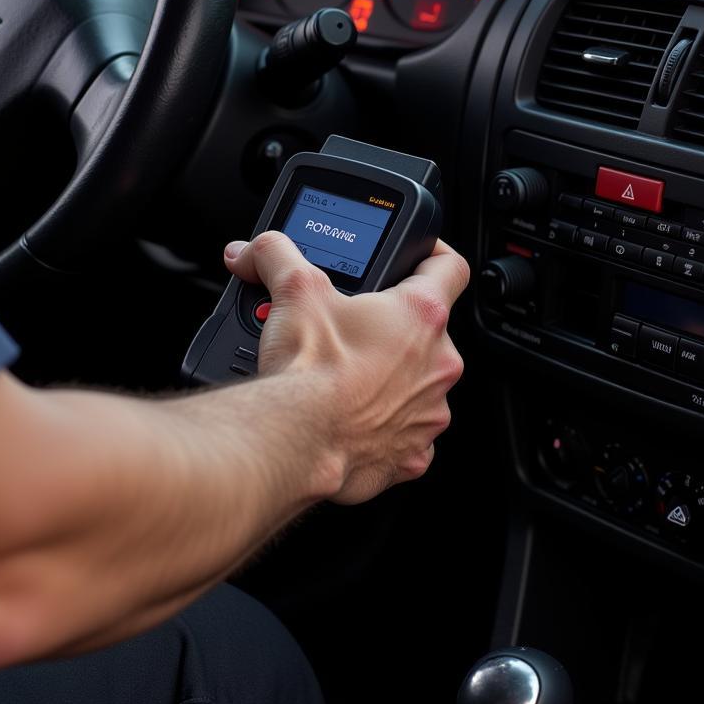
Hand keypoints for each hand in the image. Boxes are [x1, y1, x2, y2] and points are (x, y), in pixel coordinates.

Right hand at [224, 232, 468, 504]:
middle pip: (425, 331)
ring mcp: (429, 412)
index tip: (415, 256)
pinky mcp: (411, 454)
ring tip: (346, 374)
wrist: (295, 441)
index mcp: (421, 316)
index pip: (449, 267)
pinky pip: (405, 433)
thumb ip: (276, 256)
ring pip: (416, 384)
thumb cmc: (309, 372)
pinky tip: (351, 417)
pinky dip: (382, 425)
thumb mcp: (291, 292)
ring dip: (389, 377)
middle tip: (353, 327)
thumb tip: (254, 249)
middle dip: (390, 326)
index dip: (432, 253)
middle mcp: (438, 365)